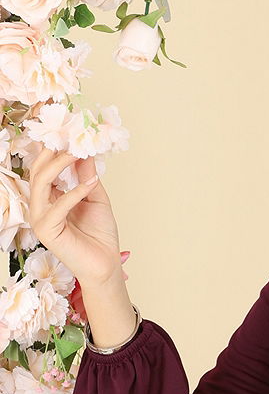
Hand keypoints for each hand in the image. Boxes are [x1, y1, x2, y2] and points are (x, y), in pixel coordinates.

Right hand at [27, 144, 123, 288]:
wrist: (106, 265)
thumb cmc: (100, 235)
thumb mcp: (96, 196)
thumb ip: (87, 174)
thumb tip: (85, 149)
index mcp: (49, 196)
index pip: (43, 166)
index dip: (52, 147)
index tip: (67, 128)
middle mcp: (40, 205)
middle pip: (38, 169)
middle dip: (53, 150)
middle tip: (72, 135)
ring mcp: (40, 218)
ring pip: (40, 182)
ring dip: (60, 165)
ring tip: (78, 152)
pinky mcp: (46, 231)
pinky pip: (56, 206)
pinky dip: (74, 193)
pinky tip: (90, 184)